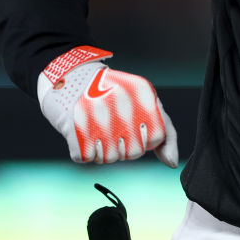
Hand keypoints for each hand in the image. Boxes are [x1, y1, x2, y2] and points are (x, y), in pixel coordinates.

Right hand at [37, 46, 177, 166]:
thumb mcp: (145, 105)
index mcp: (142, 92)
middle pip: (134, 152)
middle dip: (124, 147)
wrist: (68, 76)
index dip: (145, 138)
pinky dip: (83, 151)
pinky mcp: (71, 126)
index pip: (156, 137)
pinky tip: (82, 132)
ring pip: (109, 158)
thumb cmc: (114, 96)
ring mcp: (95, 114)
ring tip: (96, 128)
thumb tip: (171, 163)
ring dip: (103, 150)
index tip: (134, 125)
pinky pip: (84, 157)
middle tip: (112, 128)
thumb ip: (166, 134)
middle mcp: (120, 100)